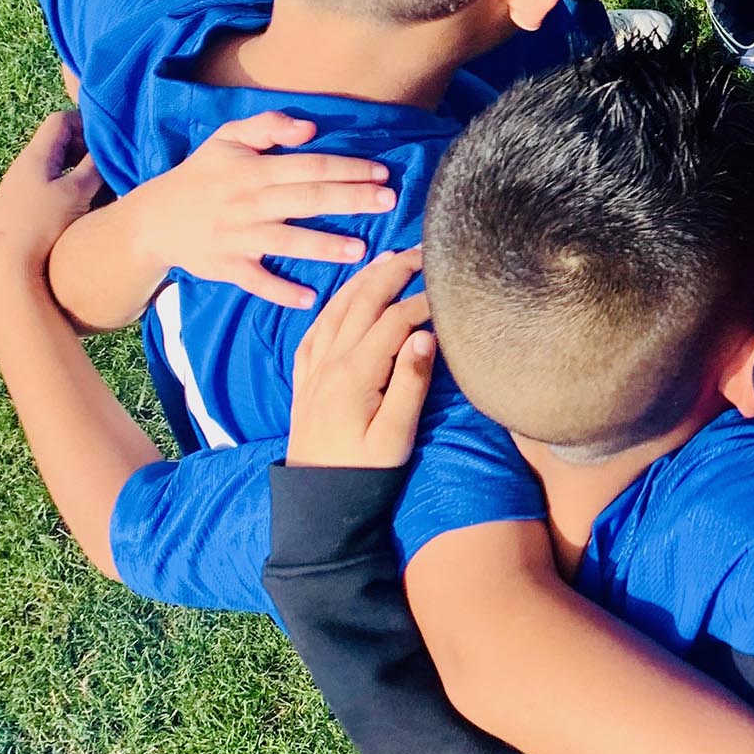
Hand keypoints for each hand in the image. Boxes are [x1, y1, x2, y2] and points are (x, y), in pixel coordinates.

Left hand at [0, 113, 101, 282]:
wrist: (4, 267)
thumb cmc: (41, 225)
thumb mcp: (76, 193)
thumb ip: (95, 168)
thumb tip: (111, 151)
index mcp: (35, 156)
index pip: (61, 121)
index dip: (87, 124)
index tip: (110, 139)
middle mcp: (25, 168)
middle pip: (59, 145)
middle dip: (87, 151)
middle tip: (111, 165)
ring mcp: (21, 190)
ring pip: (57, 170)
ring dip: (81, 174)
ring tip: (104, 191)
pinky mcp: (23, 212)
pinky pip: (52, 191)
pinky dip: (71, 193)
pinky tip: (85, 212)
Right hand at [127, 114, 395, 307]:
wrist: (153, 220)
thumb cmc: (201, 176)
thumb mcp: (226, 139)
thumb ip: (267, 126)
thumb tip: (309, 127)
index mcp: (253, 172)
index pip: (308, 167)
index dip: (346, 168)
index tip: (381, 172)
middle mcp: (249, 204)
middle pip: (307, 201)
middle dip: (350, 200)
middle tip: (388, 202)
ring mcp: (239, 238)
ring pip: (288, 242)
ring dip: (325, 246)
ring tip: (361, 250)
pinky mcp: (229, 268)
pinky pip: (258, 282)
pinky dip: (281, 292)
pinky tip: (310, 298)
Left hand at [286, 249, 434, 468]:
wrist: (317, 499)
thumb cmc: (364, 471)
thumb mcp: (395, 435)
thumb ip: (410, 384)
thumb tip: (425, 337)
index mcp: (355, 373)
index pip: (394, 321)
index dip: (422, 302)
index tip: (448, 293)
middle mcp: (330, 361)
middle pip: (362, 302)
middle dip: (392, 272)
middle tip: (421, 253)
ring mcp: (313, 367)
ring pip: (336, 308)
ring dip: (363, 279)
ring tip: (387, 259)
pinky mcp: (305, 377)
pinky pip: (316, 327)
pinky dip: (333, 303)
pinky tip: (345, 296)